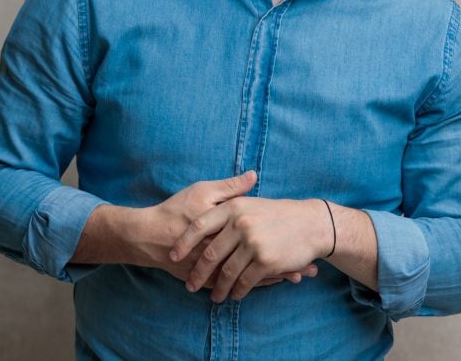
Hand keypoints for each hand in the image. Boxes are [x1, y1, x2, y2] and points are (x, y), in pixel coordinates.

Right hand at [139, 171, 316, 287]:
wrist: (149, 236)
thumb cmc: (176, 210)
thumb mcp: (202, 192)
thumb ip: (230, 188)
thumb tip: (254, 175)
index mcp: (227, 231)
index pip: (263, 239)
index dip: (286, 242)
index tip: (307, 244)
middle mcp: (224, 253)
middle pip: (261, 262)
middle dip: (287, 266)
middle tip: (311, 270)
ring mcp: (216, 269)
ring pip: (251, 278)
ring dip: (275, 278)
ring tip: (298, 279)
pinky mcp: (207, 279)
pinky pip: (236, 285)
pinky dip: (254, 285)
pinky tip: (268, 285)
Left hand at [170, 196, 332, 302]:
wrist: (311, 223)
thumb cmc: (278, 213)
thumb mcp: (249, 202)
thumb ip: (226, 207)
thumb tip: (199, 219)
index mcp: (232, 208)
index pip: (199, 226)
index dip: (184, 243)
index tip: (173, 256)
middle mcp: (240, 223)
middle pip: (211, 253)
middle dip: (198, 273)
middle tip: (190, 285)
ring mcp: (252, 242)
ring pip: (227, 271)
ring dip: (219, 288)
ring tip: (214, 297)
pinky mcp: (265, 260)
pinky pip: (245, 280)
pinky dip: (238, 290)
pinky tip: (235, 295)